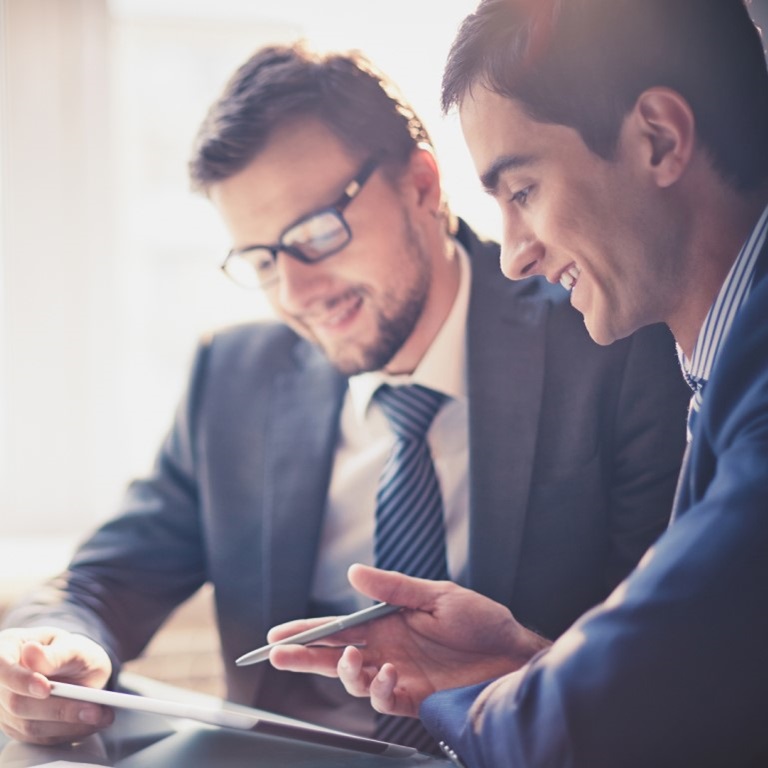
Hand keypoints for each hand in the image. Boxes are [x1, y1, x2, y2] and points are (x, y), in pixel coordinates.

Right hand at [0, 627, 113, 744]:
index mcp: (8, 648)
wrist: (78, 669)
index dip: (21, 680)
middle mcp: (1, 682)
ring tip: (101, 716)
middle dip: (58, 708)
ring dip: (68, 724)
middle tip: (95, 709)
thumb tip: (31, 653)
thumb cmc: (72, 652)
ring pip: (28, 725)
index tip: (46, 689)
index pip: (2, 667)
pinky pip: (39, 738)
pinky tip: (91, 723)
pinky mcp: (18, 729)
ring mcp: (5, 709)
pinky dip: (68, 732)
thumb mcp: (72, 645)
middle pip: (16, 702)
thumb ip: (56, 653)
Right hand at [268, 564, 549, 717]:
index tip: (278, 634)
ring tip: (348, 659)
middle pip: (334, 656)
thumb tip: (352, 573)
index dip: (307, 631)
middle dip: (304, 657)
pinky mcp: (416, 698)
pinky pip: (385, 699)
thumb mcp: (437, 595)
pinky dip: (379, 689)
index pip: (338, 627)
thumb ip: (393, 588)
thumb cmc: (480, 620)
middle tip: (278, 656)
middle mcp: (387, 650)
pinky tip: (387, 674)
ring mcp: (400, 675)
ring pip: (354, 681)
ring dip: (343, 672)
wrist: (514, 655)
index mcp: (387, 623)